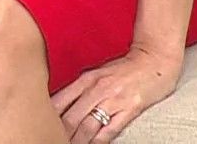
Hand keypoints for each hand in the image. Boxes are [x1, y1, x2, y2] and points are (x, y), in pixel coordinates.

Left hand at [52, 42, 183, 142]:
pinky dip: (98, 141)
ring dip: (76, 141)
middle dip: (60, 134)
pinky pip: (109, 130)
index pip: (59, 102)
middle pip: (70, 118)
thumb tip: (59, 104)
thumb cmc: (124, 68)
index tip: (42, 127)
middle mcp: (96, 89)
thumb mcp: (97, 73)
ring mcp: (113, 100)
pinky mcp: (129, 109)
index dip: (48, 118)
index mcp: (85, 79)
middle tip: (52, 139)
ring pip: (87, 127)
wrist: (154, 59)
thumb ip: (79, 88)